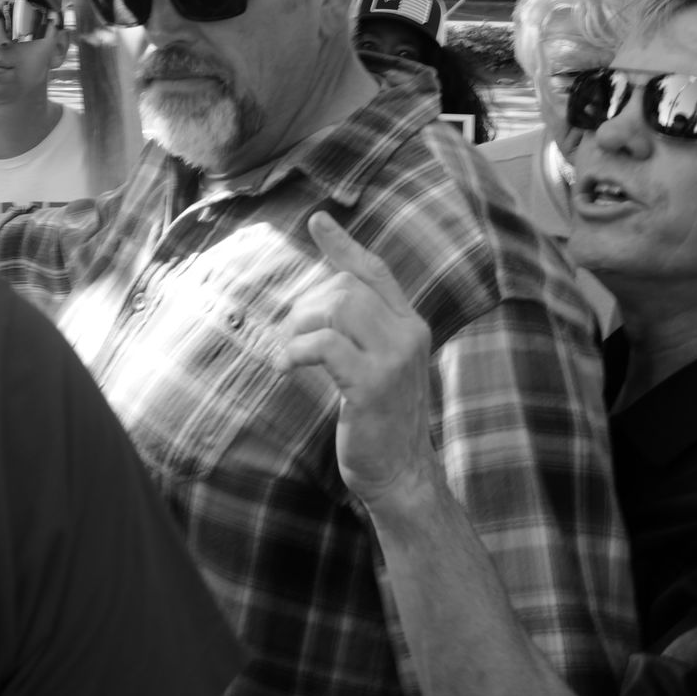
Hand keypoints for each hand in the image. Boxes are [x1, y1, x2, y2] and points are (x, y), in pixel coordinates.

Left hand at [275, 213, 438, 511]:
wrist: (401, 474)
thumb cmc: (381, 421)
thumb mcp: (378, 366)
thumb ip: (362, 332)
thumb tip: (323, 300)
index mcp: (410, 326)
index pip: (375, 271)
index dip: (344, 245)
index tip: (318, 221)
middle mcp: (408, 335)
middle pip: (345, 287)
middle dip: (306, 304)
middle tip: (290, 336)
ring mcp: (394, 359)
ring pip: (336, 307)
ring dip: (299, 326)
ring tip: (289, 353)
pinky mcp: (373, 384)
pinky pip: (324, 345)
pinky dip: (296, 350)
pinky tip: (286, 367)